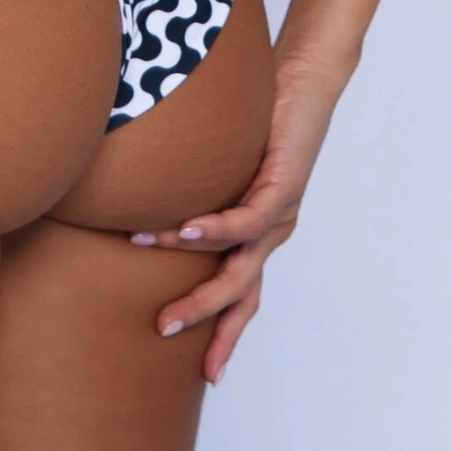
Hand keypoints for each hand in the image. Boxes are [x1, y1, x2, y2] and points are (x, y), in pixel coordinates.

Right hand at [128, 50, 343, 383]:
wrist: (306, 77)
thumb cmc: (262, 114)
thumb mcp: (225, 162)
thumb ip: (197, 184)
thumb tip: (144, 187)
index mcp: (262, 232)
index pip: (245, 294)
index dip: (227, 333)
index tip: (208, 374)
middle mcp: (274, 231)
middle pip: (241, 292)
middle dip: (205, 320)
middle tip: (166, 333)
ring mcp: (281, 213)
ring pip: (239, 264)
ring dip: (197, 280)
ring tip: (155, 285)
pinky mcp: (284, 186)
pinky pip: (246, 219)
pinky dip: (213, 229)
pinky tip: (183, 232)